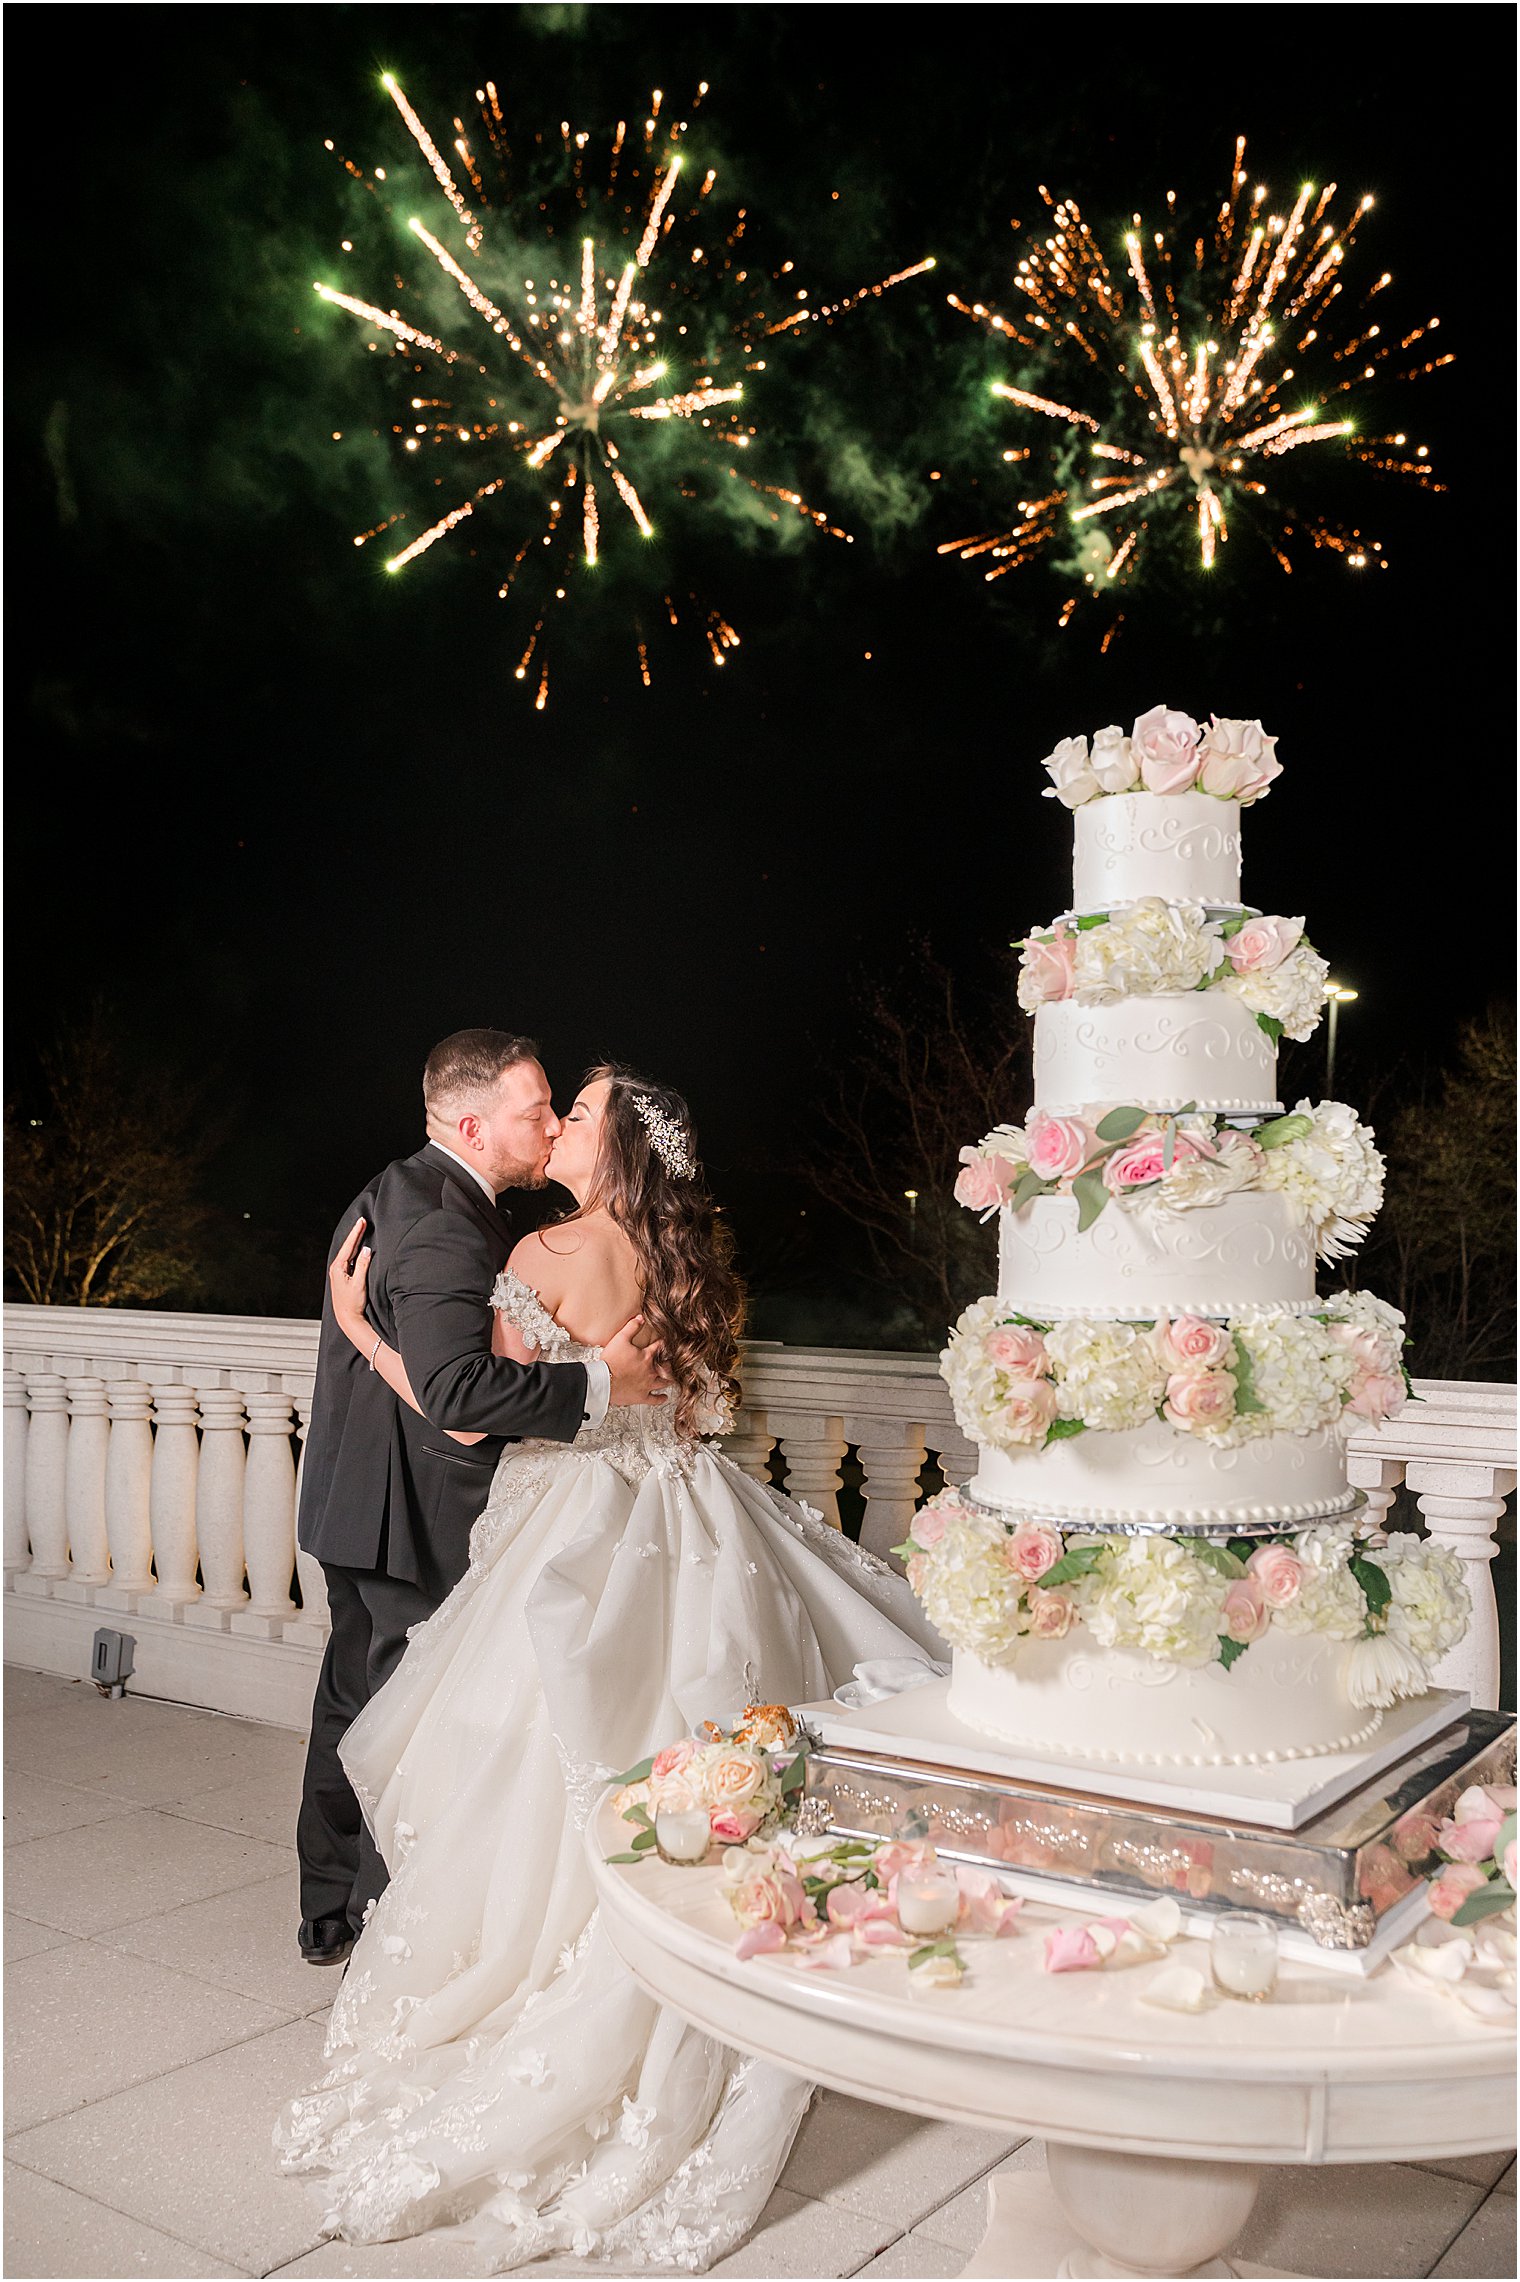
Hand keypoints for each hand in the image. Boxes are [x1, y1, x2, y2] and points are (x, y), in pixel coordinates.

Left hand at [328, 1216, 370, 1338]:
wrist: (347, 1318)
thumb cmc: (352, 1303)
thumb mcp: (359, 1283)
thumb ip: (363, 1265)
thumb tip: (367, 1250)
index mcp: (338, 1268)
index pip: (349, 1245)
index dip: (356, 1232)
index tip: (361, 1221)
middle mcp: (336, 1269)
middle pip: (348, 1247)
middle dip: (356, 1234)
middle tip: (363, 1222)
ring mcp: (339, 1273)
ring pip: (349, 1253)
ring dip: (356, 1242)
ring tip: (362, 1231)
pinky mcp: (344, 1277)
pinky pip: (350, 1260)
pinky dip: (356, 1252)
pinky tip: (360, 1249)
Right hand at [602, 1314, 670, 1406]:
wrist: (603, 1381)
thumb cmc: (610, 1362)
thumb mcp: (620, 1339)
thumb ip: (631, 1327)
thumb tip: (641, 1318)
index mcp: (646, 1356)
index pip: (660, 1347)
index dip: (664, 1343)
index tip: (667, 1342)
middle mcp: (650, 1371)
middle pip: (665, 1366)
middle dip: (669, 1363)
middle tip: (671, 1362)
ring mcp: (647, 1385)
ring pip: (663, 1382)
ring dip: (668, 1379)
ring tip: (671, 1378)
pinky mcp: (641, 1396)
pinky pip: (654, 1399)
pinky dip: (660, 1398)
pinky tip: (664, 1397)